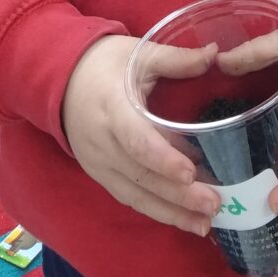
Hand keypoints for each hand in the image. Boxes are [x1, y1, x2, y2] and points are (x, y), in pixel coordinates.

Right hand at [61, 35, 221, 234]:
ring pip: (135, 194)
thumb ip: (176, 58)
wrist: (62, 80)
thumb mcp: (138, 53)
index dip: (163, 159)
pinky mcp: (100, 175)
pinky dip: (156, 210)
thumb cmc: (105, 63)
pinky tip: (183, 219)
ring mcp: (98, 163)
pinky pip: (129, 197)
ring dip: (170, 212)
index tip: (190, 173)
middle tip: (214, 204)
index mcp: (111, 107)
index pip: (136, 140)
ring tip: (204, 223)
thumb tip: (215, 54)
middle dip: (178, 195)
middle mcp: (102, 142)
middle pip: (140, 175)